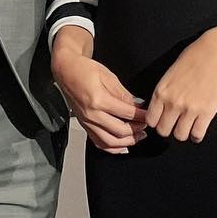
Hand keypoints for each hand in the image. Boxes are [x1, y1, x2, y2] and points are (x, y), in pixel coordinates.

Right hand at [51, 28, 146, 153]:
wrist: (66, 70)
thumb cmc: (84, 69)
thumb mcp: (108, 76)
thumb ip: (123, 94)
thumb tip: (138, 106)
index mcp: (98, 100)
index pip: (126, 113)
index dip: (142, 116)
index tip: (150, 116)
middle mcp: (91, 114)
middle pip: (120, 131)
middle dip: (136, 130)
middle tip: (146, 126)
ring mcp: (86, 122)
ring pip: (110, 142)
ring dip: (127, 142)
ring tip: (137, 137)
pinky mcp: (84, 125)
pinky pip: (99, 142)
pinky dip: (112, 148)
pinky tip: (122, 145)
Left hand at [145, 27, 216, 143]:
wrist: (213, 54)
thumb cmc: (191, 60)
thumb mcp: (169, 75)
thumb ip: (163, 93)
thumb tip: (159, 110)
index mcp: (161, 92)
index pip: (151, 120)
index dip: (156, 122)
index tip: (162, 120)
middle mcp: (173, 102)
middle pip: (163, 131)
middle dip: (169, 129)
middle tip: (175, 123)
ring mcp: (190, 109)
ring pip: (180, 136)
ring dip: (183, 132)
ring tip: (187, 125)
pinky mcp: (206, 113)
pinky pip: (197, 135)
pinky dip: (196, 135)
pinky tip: (198, 127)